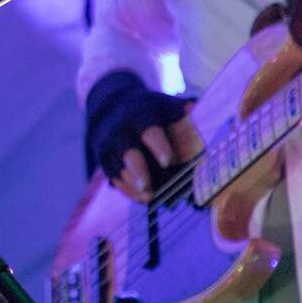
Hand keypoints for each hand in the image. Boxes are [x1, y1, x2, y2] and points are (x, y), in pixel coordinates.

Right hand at [85, 70, 191, 202]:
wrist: (110, 107)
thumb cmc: (147, 110)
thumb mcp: (162, 103)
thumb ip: (181, 108)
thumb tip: (196, 107)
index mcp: (140, 117)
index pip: (149, 132)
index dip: (158, 146)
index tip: (168, 161)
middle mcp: (122, 132)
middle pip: (128, 153)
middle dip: (138, 170)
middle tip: (147, 187)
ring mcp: (111, 147)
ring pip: (119, 169)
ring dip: (133, 185)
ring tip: (149, 197)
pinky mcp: (105, 161)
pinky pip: (114, 177)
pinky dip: (127, 189)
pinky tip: (141, 198)